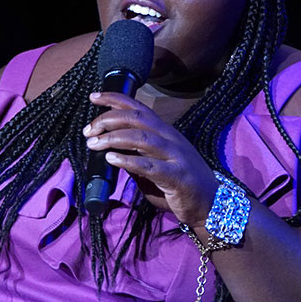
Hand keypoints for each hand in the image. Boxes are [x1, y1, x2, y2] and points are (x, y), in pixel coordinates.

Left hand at [83, 92, 217, 225]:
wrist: (211, 204)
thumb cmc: (180, 185)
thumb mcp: (155, 165)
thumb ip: (136, 156)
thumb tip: (109, 150)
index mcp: (165, 132)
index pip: (139, 107)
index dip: (115, 99)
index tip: (93, 97)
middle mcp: (170, 139)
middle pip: (137, 118)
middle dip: (109, 119)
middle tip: (89, 130)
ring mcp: (175, 156)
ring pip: (141, 137)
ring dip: (113, 138)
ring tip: (94, 144)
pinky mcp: (177, 176)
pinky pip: (149, 165)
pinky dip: (128, 160)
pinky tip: (112, 159)